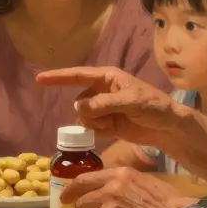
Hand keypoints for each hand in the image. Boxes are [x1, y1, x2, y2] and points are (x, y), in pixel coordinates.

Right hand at [35, 66, 187, 145]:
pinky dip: (99, 132)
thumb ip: (103, 103)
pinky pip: (91, 129)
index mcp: (108, 77)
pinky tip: (114, 130)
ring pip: (83, 118)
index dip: (58, 77)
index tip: (39, 79)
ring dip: (95, 124)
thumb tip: (78, 108)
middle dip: (89, 112)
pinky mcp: (106, 124)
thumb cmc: (153, 106)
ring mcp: (103, 109)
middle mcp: (101, 91)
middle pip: (79, 102)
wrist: (167, 127)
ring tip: (114, 124)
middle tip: (109, 117)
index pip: (78, 75)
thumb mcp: (130, 101)